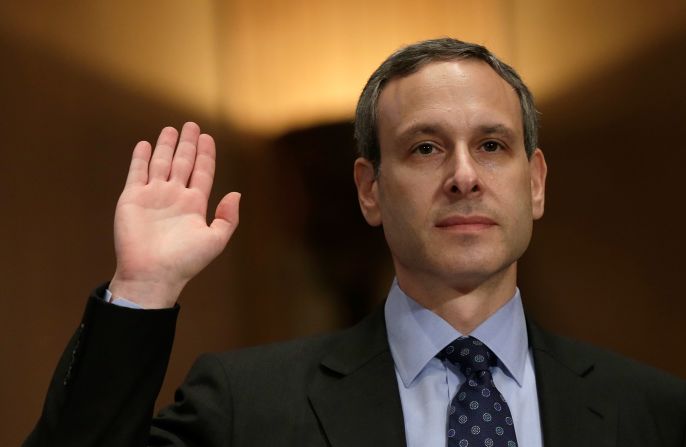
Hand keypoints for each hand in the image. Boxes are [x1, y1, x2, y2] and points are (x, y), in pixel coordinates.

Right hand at [109, 122, 239, 307]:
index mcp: (195, 205)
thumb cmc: (185, 261)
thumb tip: (236, 194)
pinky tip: (146, 144)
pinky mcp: (132, 198)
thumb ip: (227, 218)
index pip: (203, 172)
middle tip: (192, 125)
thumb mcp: (215, 240)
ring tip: (171, 129)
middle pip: (183, 163)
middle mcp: (175, 197)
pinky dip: (141, 158)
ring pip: (161, 164)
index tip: (207, 138)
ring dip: (166, 146)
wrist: (152, 274)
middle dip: (188, 144)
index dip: (206, 155)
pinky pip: (137, 172)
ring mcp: (153, 196)